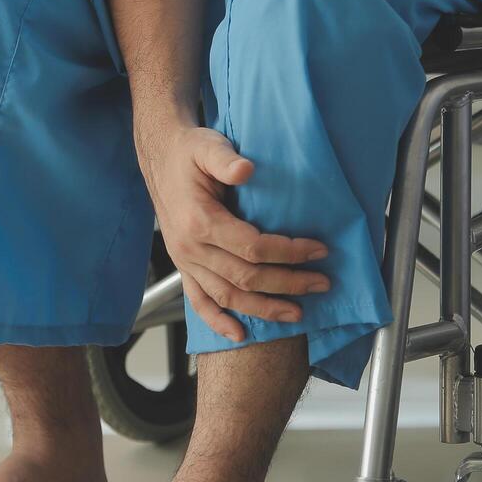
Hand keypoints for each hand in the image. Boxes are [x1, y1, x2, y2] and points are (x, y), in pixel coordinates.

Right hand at [140, 126, 330, 341]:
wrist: (159, 157)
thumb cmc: (189, 152)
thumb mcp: (207, 146)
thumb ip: (225, 159)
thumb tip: (246, 169)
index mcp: (199, 221)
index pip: (253, 247)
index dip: (289, 252)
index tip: (319, 250)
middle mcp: (190, 248)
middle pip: (246, 277)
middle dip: (288, 283)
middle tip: (322, 284)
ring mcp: (185, 262)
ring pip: (228, 297)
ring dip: (264, 309)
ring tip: (298, 313)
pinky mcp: (183, 267)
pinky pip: (199, 302)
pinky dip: (218, 322)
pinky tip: (240, 335)